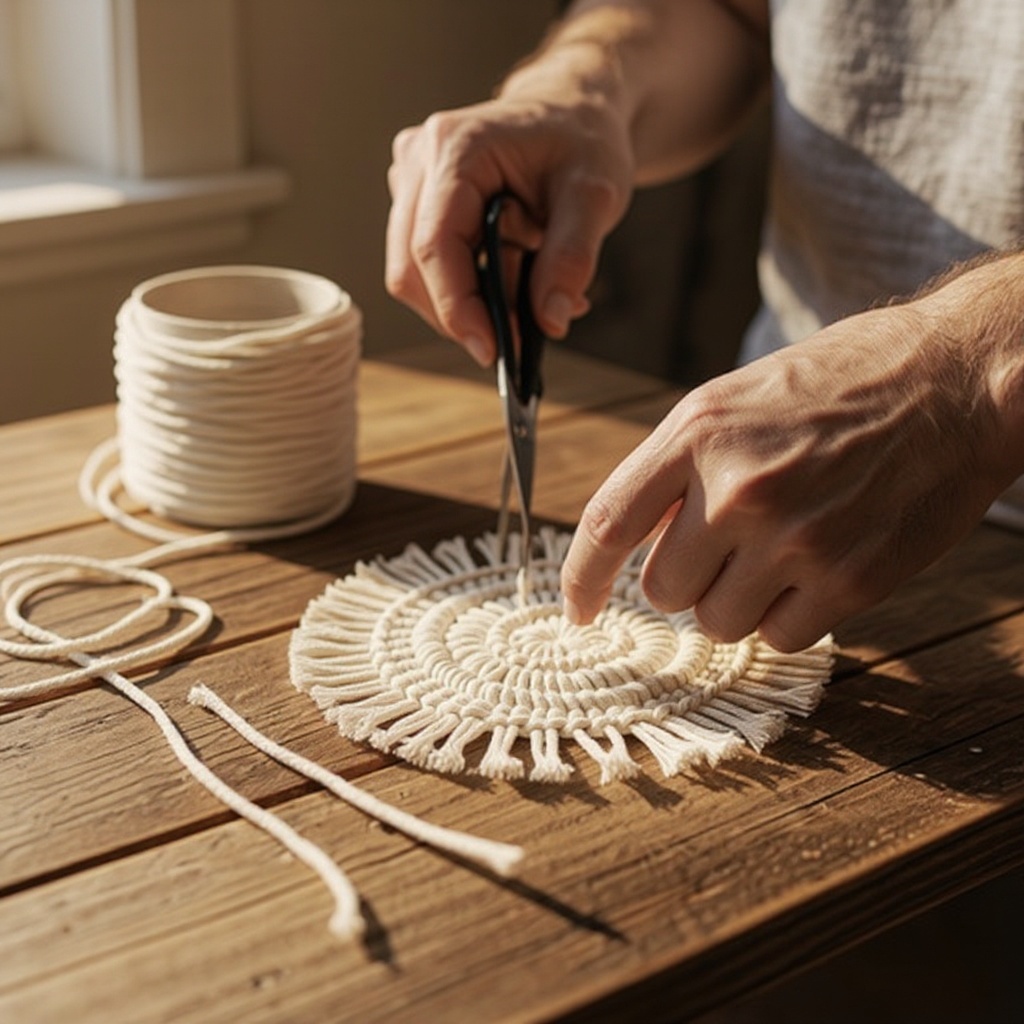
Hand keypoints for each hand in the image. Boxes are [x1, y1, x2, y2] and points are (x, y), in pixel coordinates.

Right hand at [385, 89, 633, 364]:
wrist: (572, 112)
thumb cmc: (582, 140)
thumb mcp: (596, 195)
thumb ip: (572, 257)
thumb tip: (550, 321)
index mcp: (456, 147)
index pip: (434, 246)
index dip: (457, 308)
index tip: (492, 351)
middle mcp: (419, 160)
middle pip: (412, 269)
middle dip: (462, 315)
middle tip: (518, 338)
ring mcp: (411, 182)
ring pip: (414, 275)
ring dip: (469, 304)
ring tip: (530, 296)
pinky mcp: (417, 204)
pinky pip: (429, 267)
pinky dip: (470, 290)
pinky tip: (515, 279)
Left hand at [561, 301, 1011, 650]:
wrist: (954, 380)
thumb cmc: (838, 386)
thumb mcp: (736, 401)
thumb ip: (678, 469)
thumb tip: (643, 544)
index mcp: (697, 432)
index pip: (608, 524)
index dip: (580, 578)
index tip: (577, 610)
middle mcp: (737, 487)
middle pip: (662, 590)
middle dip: (686, 579)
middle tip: (728, 547)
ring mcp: (793, 537)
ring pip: (717, 623)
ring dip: (736, 601)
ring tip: (780, 550)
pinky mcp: (847, 580)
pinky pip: (778, 639)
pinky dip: (787, 617)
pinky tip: (816, 569)